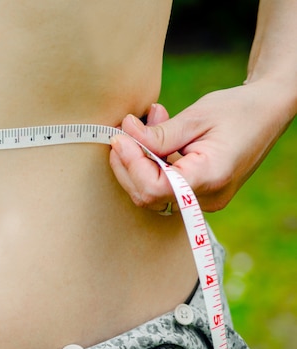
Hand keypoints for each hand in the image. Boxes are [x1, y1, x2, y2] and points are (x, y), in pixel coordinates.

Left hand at [109, 82, 290, 212]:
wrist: (268, 112)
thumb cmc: (238, 110)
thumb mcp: (196, 116)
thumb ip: (158, 133)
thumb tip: (125, 136)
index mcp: (210, 177)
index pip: (154, 188)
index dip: (131, 164)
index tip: (120, 138)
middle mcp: (207, 197)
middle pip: (147, 195)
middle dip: (128, 163)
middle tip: (124, 129)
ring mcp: (202, 200)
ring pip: (151, 192)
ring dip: (138, 160)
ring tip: (146, 123)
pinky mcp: (197, 194)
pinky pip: (163, 185)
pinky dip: (151, 162)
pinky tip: (155, 136)